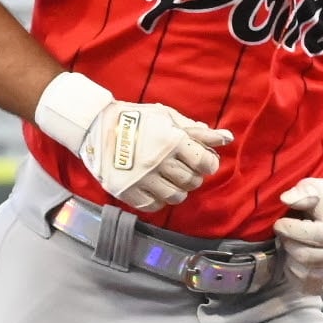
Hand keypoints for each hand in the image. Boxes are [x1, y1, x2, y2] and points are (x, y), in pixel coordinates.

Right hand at [35, 71, 230, 211]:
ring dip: (178, 189)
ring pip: (176, 197)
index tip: (201, 160)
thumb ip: (197, 130)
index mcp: (172, 141)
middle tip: (184, 168)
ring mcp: (142, 179)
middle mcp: (159, 162)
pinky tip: (155, 187)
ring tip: (169, 178)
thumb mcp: (167, 117)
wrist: (96, 126)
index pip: (205, 163)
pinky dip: (159, 199)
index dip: (208, 163)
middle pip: (192, 182)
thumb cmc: (136, 118)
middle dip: (193, 176)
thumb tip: (226, 138)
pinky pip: (154, 206)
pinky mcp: (127, 191)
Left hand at [274, 162, 322, 295]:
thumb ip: (303, 192)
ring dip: (291, 261)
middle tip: (282, 234)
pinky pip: (309, 288)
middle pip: (313, 259)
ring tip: (288, 245)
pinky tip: (293, 259)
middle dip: (291, 246)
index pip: (321, 236)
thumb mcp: (319, 189)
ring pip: (310, 276)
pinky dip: (295, 276)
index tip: (279, 224)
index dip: (295, 231)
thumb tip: (285, 199)